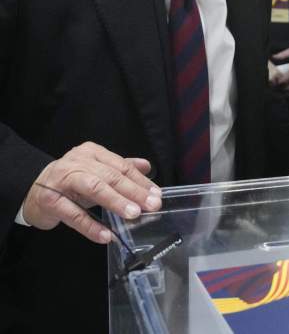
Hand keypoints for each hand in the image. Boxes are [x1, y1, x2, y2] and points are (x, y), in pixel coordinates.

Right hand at [22, 142, 161, 243]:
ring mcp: (61, 180)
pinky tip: (106, 235)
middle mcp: (77, 162)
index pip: (121, 166)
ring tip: (133, 214)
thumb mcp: (96, 171)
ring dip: (116, 202)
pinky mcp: (49, 200)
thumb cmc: (69, 181)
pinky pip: (73, 214)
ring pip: (94, 188)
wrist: (32, 191)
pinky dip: (91, 226)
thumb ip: (121, 168)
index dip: (140, 181)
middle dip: (133, 191)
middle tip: (150, 205)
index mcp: (92, 152)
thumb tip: (147, 167)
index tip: (155, 194)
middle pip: (110, 176)